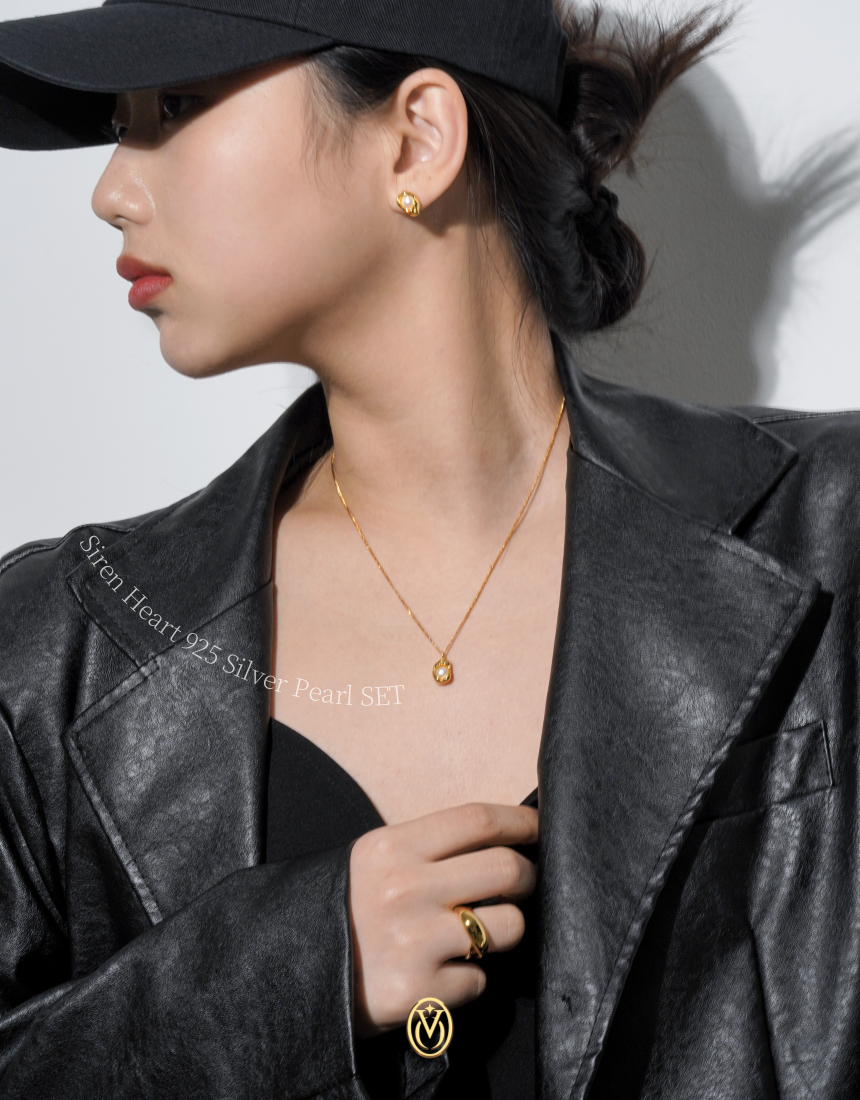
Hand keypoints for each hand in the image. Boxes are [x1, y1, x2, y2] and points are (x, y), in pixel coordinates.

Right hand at [349, 802, 537, 1036]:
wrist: (289, 973)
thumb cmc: (346, 909)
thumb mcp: (375, 860)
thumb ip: (430, 848)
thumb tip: (503, 839)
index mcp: (393, 847)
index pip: (478, 820)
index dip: (521, 822)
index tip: (540, 827)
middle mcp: (405, 890)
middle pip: (506, 868)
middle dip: (527, 877)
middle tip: (522, 884)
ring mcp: (413, 943)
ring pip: (506, 927)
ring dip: (502, 932)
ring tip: (476, 935)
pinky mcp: (418, 994)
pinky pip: (479, 982)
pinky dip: (469, 980)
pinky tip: (441, 973)